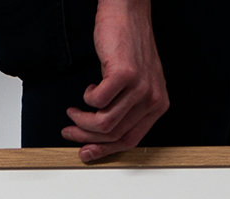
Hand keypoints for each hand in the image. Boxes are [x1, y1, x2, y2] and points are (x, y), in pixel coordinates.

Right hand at [61, 0, 168, 162]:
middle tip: (70, 133)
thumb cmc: (129, 45)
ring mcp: (140, 86)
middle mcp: (153, 99)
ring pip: (105, 122)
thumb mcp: (136, 84)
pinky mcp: (125, 74)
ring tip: (73, 113)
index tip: (86, 153)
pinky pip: (98, 101)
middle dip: (87, 138)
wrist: (128, 11)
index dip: (105, 151)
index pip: (130, 141)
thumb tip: (101, 136)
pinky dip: (87, 98)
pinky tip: (88, 90)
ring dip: (83, 121)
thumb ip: (127, 110)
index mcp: (158, 106)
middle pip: (115, 134)